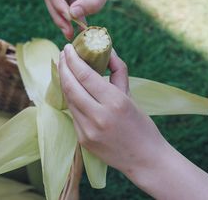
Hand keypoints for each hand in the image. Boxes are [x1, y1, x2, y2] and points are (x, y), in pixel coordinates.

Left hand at [59, 44, 207, 199]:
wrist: (145, 160)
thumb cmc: (142, 125)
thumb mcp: (131, 96)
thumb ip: (118, 71)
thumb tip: (108, 50)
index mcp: (115, 102)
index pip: (86, 76)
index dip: (73, 59)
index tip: (68, 48)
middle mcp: (99, 116)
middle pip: (71, 86)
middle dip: (63, 67)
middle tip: (62, 54)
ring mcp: (88, 131)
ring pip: (69, 100)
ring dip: (64, 82)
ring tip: (64, 68)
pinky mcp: (83, 140)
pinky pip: (73, 114)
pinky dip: (70, 98)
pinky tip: (71, 88)